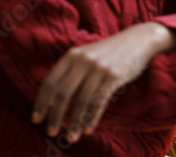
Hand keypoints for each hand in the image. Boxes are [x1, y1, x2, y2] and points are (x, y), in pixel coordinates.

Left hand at [32, 22, 175, 142]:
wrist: (139, 40)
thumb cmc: (110, 52)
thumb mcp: (87, 54)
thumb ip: (70, 69)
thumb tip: (52, 98)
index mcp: (72, 55)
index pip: (49, 81)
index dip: (41, 103)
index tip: (36, 119)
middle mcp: (83, 60)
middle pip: (63, 93)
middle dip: (54, 116)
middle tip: (51, 132)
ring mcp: (99, 68)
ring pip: (82, 101)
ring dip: (75, 122)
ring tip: (72, 137)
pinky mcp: (114, 76)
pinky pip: (99, 102)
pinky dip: (91, 119)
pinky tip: (88, 129)